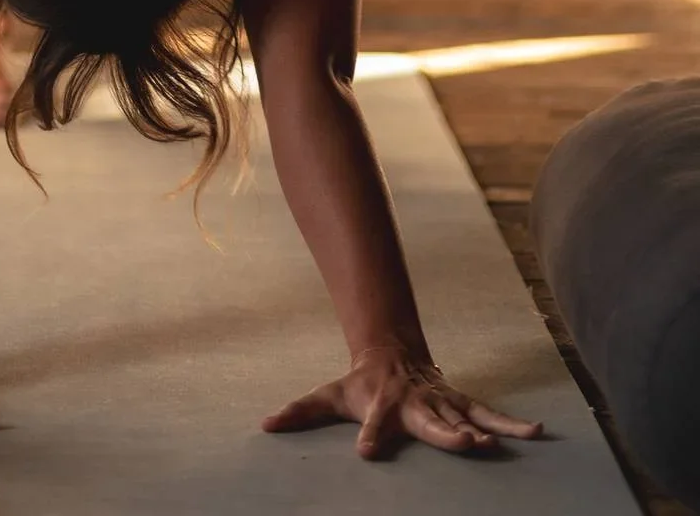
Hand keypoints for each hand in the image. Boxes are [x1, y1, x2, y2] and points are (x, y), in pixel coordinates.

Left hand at [262, 342, 543, 460]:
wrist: (390, 351)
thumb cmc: (358, 383)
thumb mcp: (327, 395)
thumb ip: (299, 412)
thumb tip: (264, 426)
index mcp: (382, 403)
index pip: (373, 421)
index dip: (369, 435)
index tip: (366, 452)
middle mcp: (415, 401)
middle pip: (431, 419)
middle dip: (447, 432)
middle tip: (464, 445)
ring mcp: (441, 399)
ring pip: (467, 414)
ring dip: (487, 429)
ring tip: (505, 443)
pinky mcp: (461, 401)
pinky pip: (490, 413)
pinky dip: (513, 423)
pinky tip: (538, 433)